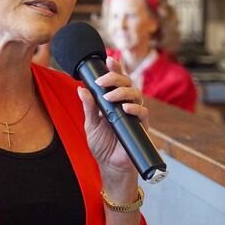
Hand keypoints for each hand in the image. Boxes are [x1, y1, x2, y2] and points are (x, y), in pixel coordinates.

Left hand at [77, 56, 148, 177]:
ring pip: (136, 93)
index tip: (108, 59)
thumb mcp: (90, 124)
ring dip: (122, 92)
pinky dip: (135, 108)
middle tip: (103, 81)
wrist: (110, 165)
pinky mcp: (141, 126)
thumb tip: (81, 89)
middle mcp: (125, 104)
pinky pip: (143, 112)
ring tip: (110, 96)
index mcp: (113, 100)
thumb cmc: (101, 144)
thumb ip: (88, 107)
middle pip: (127, 82)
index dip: (115, 68)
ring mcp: (134, 114)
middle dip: (116, 77)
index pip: (115, 80)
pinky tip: (125, 108)